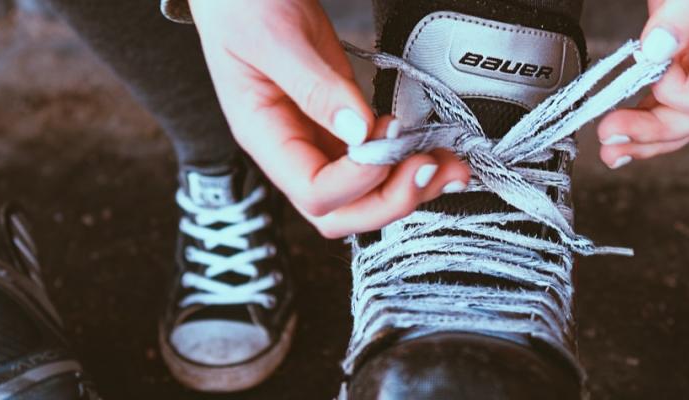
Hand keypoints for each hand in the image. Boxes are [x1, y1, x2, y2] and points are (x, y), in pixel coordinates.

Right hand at [188, 0, 469, 237]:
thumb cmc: (239, 4)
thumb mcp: (273, 38)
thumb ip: (314, 85)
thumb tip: (358, 131)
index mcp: (263, 135)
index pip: (313, 191)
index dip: (358, 180)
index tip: (389, 139)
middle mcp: (291, 147)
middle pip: (341, 211)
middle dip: (389, 199)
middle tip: (428, 167)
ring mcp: (318, 136)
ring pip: (365, 191)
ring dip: (410, 187)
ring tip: (449, 164)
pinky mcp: (342, 118)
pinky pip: (376, 157)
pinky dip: (409, 160)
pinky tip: (437, 150)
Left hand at [597, 0, 688, 167]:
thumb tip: (657, 48)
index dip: (685, 95)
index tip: (652, 72)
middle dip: (656, 129)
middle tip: (613, 134)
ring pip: (682, 115)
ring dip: (645, 135)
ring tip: (611, 148)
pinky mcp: (684, 51)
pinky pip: (666, 95)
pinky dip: (642, 112)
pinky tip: (621, 132)